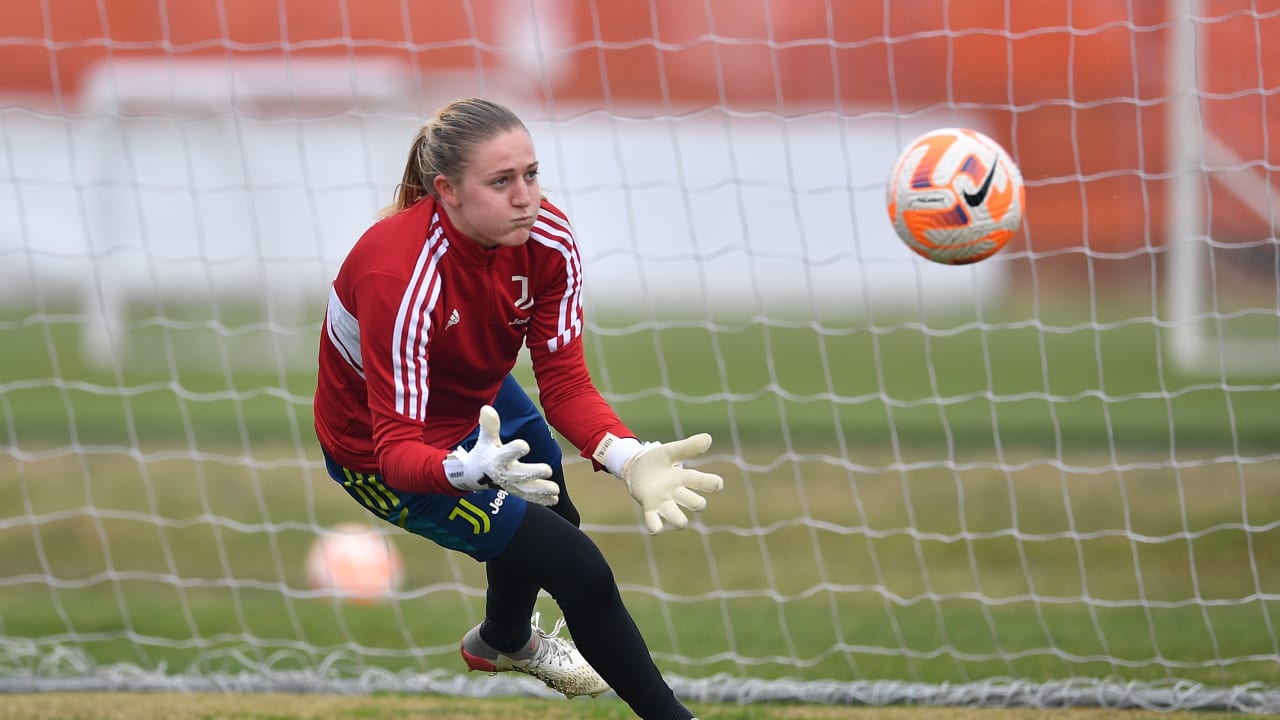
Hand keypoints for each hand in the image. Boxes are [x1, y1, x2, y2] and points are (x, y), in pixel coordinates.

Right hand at [444, 405, 559, 505]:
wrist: (478, 474)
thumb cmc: (486, 452)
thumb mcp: (486, 439)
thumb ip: (489, 426)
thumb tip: (486, 408)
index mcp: (497, 459)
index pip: (505, 455)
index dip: (514, 450)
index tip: (524, 445)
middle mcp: (505, 474)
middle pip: (520, 474)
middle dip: (534, 473)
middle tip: (548, 469)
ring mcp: (512, 485)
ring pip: (527, 489)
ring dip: (542, 490)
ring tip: (555, 490)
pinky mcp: (517, 491)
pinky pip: (529, 497)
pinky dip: (541, 499)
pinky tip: (555, 499)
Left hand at [618, 434, 722, 533]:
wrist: (633, 467)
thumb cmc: (656, 460)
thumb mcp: (670, 451)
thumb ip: (688, 446)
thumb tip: (708, 438)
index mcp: (684, 478)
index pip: (706, 483)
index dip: (714, 484)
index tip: (717, 485)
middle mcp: (676, 493)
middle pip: (695, 503)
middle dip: (697, 503)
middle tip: (693, 499)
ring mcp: (663, 502)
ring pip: (677, 518)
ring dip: (679, 520)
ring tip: (680, 521)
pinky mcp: (648, 507)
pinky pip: (653, 522)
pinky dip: (655, 526)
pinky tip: (655, 527)